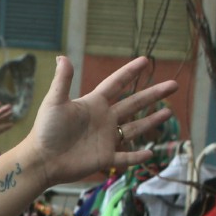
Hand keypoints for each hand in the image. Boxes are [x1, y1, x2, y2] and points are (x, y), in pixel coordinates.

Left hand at [22, 57, 175, 187]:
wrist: (41, 160)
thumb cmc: (45, 130)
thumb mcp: (55, 102)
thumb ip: (62, 80)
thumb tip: (63, 56)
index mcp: (93, 104)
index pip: (116, 84)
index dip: (130, 72)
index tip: (145, 60)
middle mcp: (103, 119)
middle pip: (134, 104)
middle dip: (153, 95)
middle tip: (173, 85)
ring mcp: (105, 139)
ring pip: (134, 128)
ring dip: (152, 121)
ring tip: (169, 112)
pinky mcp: (104, 157)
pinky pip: (126, 157)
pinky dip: (138, 157)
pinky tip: (152, 153)